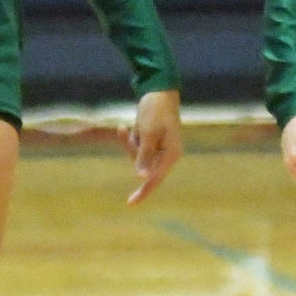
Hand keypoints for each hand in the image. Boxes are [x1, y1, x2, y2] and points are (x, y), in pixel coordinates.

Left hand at [126, 88, 183, 204]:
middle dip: (131, 149)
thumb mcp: (148, 134)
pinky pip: (137, 146)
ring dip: (130, 141)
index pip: (155, 179)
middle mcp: (167, 154)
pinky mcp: (152, 140)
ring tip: (131, 125)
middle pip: (142, 165)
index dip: (143, 191)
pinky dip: (131, 137)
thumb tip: (141, 177)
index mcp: (170, 154)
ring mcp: (160, 147)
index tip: (130, 204)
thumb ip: (144, 156)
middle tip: (128, 130)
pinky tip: (124, 126)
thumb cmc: (155, 111)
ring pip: (137, 155)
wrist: (158, 91)